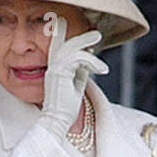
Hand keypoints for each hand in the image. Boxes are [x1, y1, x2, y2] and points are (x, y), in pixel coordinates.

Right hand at [38, 18, 108, 138]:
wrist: (57, 122)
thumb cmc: (66, 110)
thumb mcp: (76, 87)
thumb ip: (80, 73)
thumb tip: (88, 63)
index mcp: (55, 70)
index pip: (61, 49)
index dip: (74, 42)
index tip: (91, 43)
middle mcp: (52, 67)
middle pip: (66, 44)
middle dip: (81, 37)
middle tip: (97, 33)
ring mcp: (55, 68)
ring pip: (73, 49)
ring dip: (89, 47)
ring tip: (103, 56)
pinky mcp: (60, 72)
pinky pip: (78, 58)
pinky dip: (93, 62)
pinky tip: (103, 69)